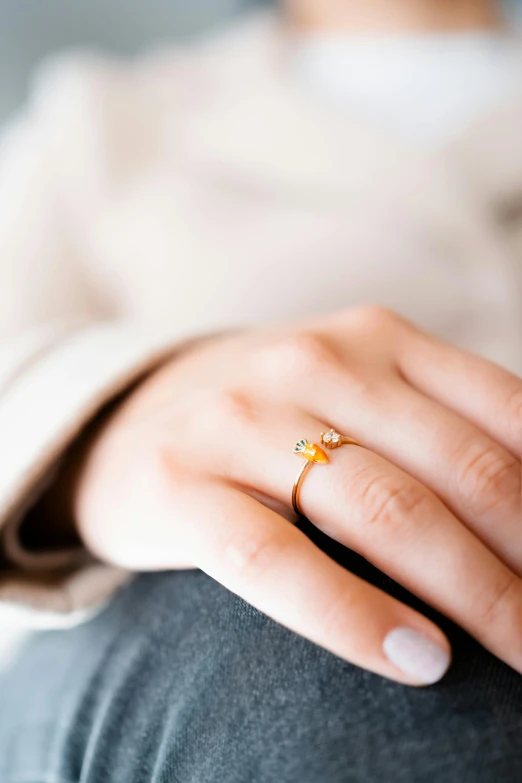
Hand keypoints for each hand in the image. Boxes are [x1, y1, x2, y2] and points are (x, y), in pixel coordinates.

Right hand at [75, 306, 521, 685]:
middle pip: (462, 472)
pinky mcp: (182, 484)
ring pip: (384, 511)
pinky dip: (351, 614)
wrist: (135, 410)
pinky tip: (413, 658)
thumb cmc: (272, 414)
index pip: (508, 414)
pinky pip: (276, 560)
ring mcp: (245, 420)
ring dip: (474, 593)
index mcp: (378, 340)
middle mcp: (318, 366)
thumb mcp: (358, 392)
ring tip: (520, 653)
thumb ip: (438, 427)